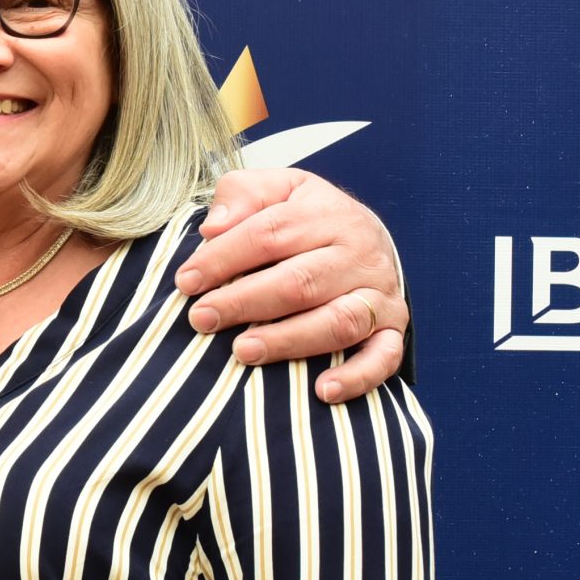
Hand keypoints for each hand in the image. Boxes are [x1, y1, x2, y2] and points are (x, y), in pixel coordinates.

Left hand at [175, 167, 407, 403]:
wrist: (370, 237)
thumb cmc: (308, 218)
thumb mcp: (276, 189)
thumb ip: (242, 195)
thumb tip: (213, 228)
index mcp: (326, 213)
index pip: (269, 233)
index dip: (223, 258)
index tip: (186, 281)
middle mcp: (359, 253)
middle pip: (301, 281)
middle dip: (245, 302)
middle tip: (202, 319)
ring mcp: (381, 292)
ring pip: (339, 320)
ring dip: (289, 340)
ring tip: (243, 351)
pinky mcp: (393, 327)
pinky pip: (384, 356)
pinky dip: (356, 376)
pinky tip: (322, 391)